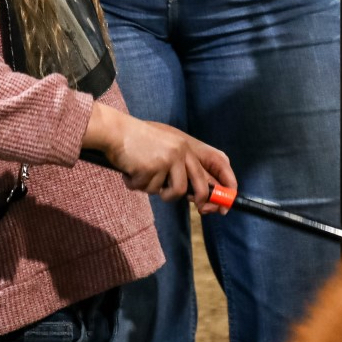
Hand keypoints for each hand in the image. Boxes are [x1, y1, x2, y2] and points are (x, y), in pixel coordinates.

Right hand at [85, 102, 235, 211]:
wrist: (115, 131)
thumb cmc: (137, 142)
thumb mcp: (166, 147)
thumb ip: (182, 165)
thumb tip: (198, 194)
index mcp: (186, 145)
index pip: (216, 163)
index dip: (225, 183)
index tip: (226, 202)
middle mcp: (181, 150)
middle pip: (199, 184)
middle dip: (201, 200)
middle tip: (201, 210)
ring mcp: (168, 158)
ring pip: (175, 192)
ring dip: (159, 192)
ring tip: (144, 179)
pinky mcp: (154, 167)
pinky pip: (151, 190)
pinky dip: (139, 185)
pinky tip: (131, 172)